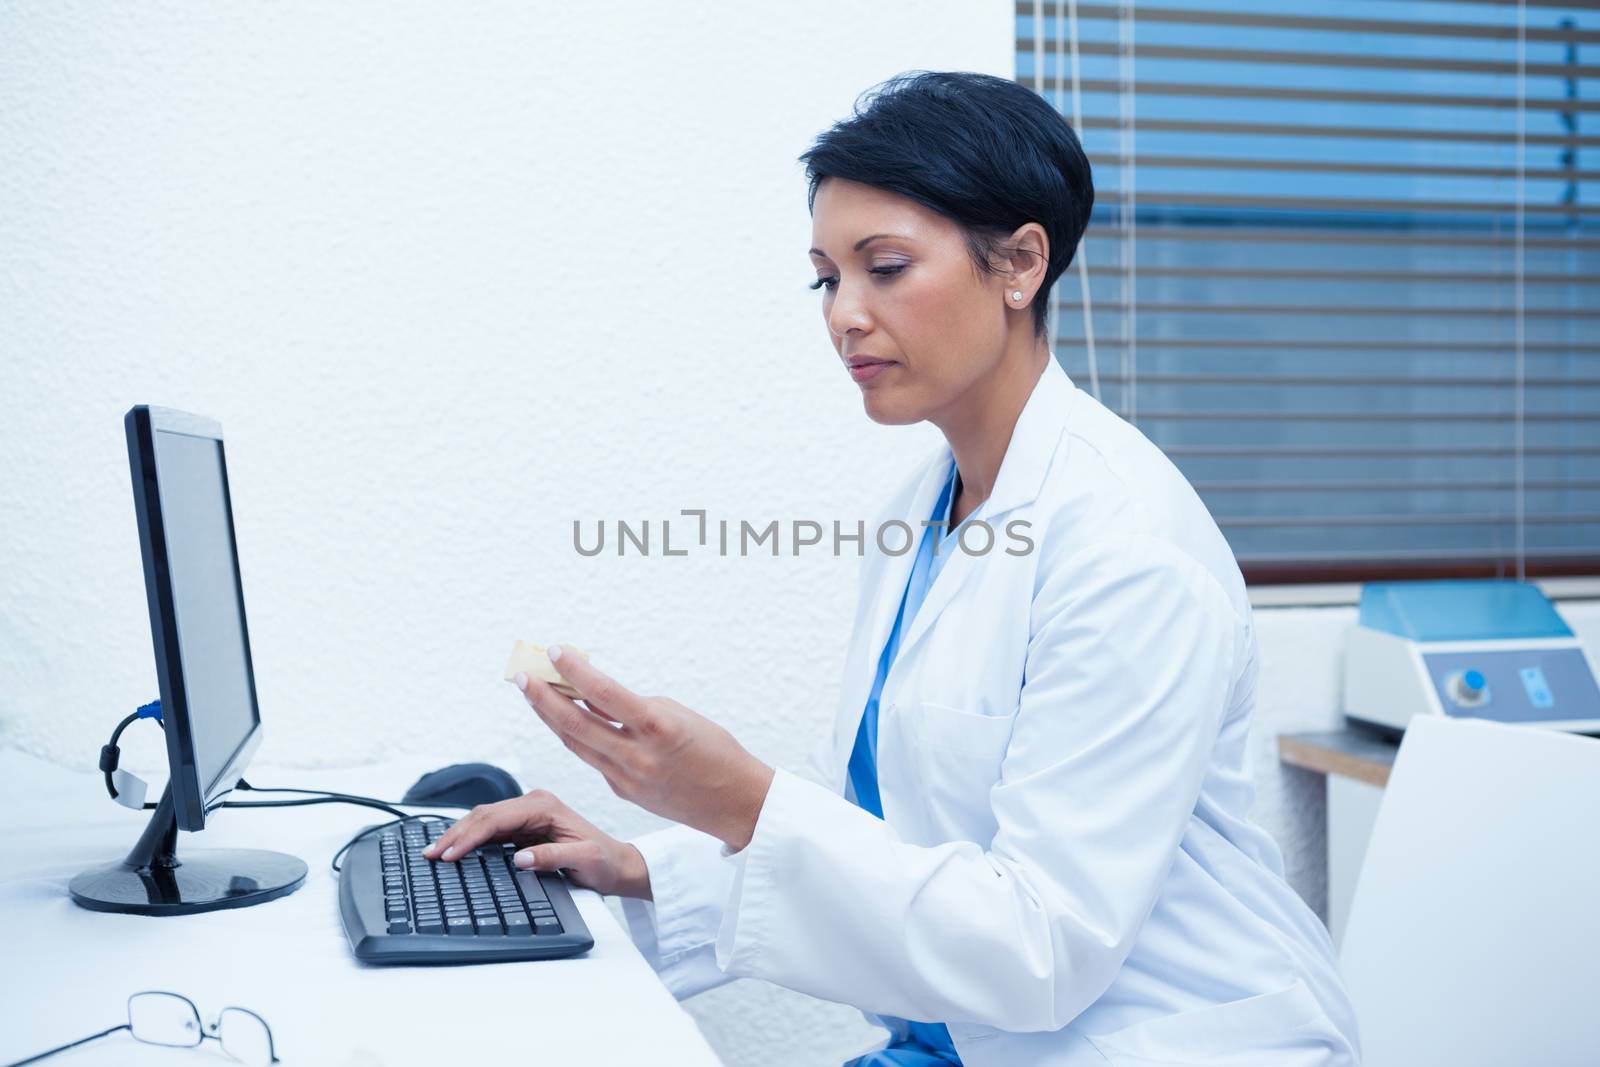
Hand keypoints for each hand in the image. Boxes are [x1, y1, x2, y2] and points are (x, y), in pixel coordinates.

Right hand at [420, 789, 652, 898]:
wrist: (616, 865)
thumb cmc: (604, 862)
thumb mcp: (585, 861)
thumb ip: (553, 858)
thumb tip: (520, 858)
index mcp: (545, 806)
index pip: (496, 818)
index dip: (469, 836)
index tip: (449, 854)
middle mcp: (533, 804)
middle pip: (483, 815)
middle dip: (455, 834)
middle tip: (430, 855)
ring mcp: (526, 814)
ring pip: (482, 820)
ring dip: (457, 835)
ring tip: (433, 853)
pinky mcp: (523, 826)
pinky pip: (489, 830)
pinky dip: (468, 839)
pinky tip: (453, 850)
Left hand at [514, 645, 774, 851]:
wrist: (734, 803)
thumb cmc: (715, 750)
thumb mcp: (679, 715)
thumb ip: (634, 708)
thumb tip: (594, 696)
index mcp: (658, 728)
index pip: (604, 693)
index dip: (575, 670)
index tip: (556, 651)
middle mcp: (637, 756)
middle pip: (575, 724)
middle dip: (544, 698)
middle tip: (524, 675)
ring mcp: (626, 779)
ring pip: (576, 743)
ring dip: (552, 717)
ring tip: (535, 693)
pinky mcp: (623, 792)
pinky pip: (594, 759)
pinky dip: (580, 736)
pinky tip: (569, 719)